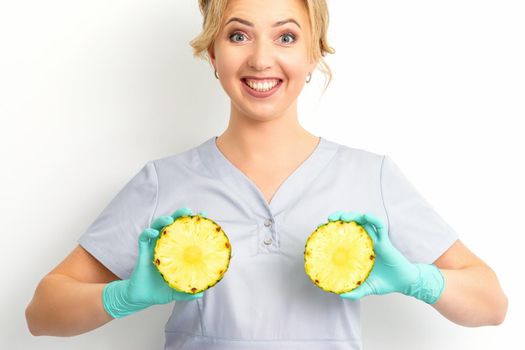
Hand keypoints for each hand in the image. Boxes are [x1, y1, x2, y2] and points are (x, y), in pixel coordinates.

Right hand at [103, 207, 206, 317]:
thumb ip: (187, 291)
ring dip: (163, 220)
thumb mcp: (177, 291)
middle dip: (179, 215)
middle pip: (171, 225)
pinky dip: (148, 233)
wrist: (142, 298)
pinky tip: (153, 233)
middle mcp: (165, 246)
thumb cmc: (161, 291)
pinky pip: (143, 238)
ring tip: (170, 219)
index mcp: (175, 252)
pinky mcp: (143, 252)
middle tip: (188, 211)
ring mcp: (153, 247)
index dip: (192, 224)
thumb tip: (201, 293)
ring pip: (157, 227)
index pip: (185, 233)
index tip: (203, 214)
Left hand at [323, 211, 444, 303]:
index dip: (332, 230)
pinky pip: (380, 226)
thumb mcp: (366, 288)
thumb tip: (340, 294)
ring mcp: (374, 240)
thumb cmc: (384, 283)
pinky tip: (366, 216)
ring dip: (353, 216)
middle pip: (351, 223)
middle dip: (340, 217)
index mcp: (357, 251)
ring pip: (363, 221)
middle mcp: (364, 242)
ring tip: (343, 217)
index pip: (343, 235)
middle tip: (329, 219)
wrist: (402, 283)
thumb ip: (354, 292)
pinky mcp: (385, 240)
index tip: (320, 229)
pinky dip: (373, 219)